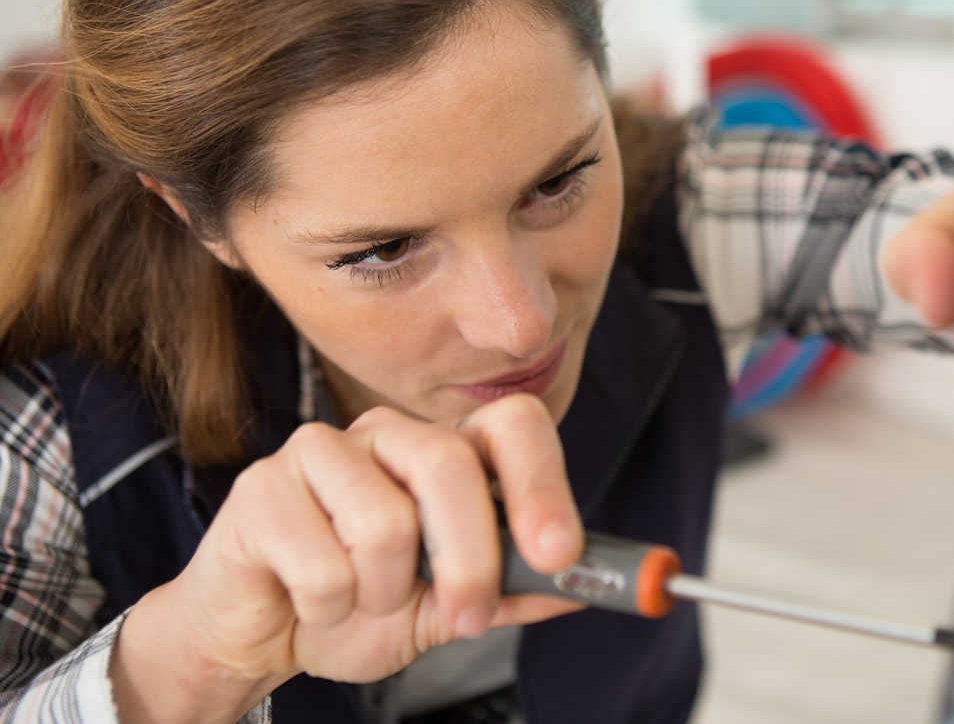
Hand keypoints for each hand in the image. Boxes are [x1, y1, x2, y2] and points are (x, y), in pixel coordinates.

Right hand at [112, 395, 582, 721]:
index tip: (560, 555)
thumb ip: (514, 593)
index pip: (514, 426)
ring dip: (383, 593)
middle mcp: (390, 434)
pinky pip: (322, 563)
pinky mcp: (263, 485)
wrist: (262, 634)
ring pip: (385, 521)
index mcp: (447, 450)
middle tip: (469, 618)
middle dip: (471, 558)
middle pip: (451, 464)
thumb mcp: (448, 611)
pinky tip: (311, 601)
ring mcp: (323, 450)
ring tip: (362, 601)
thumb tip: (583, 589)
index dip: (543, 485)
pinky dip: (328, 607)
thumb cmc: (357, 606)